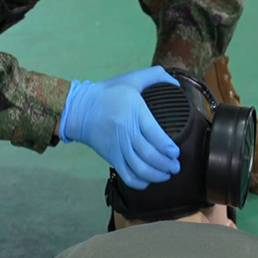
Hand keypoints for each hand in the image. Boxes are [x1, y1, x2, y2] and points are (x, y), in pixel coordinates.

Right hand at [59, 67, 180, 189]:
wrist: (80, 108)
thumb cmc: (109, 93)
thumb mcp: (132, 78)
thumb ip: (156, 75)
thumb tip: (177, 85)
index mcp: (134, 112)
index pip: (155, 135)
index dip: (168, 148)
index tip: (176, 152)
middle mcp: (126, 132)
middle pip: (150, 155)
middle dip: (167, 164)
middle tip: (176, 166)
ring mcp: (118, 147)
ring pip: (140, 168)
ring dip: (156, 175)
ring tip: (167, 175)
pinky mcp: (110, 157)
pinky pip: (126, 175)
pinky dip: (139, 182)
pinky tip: (148, 181)